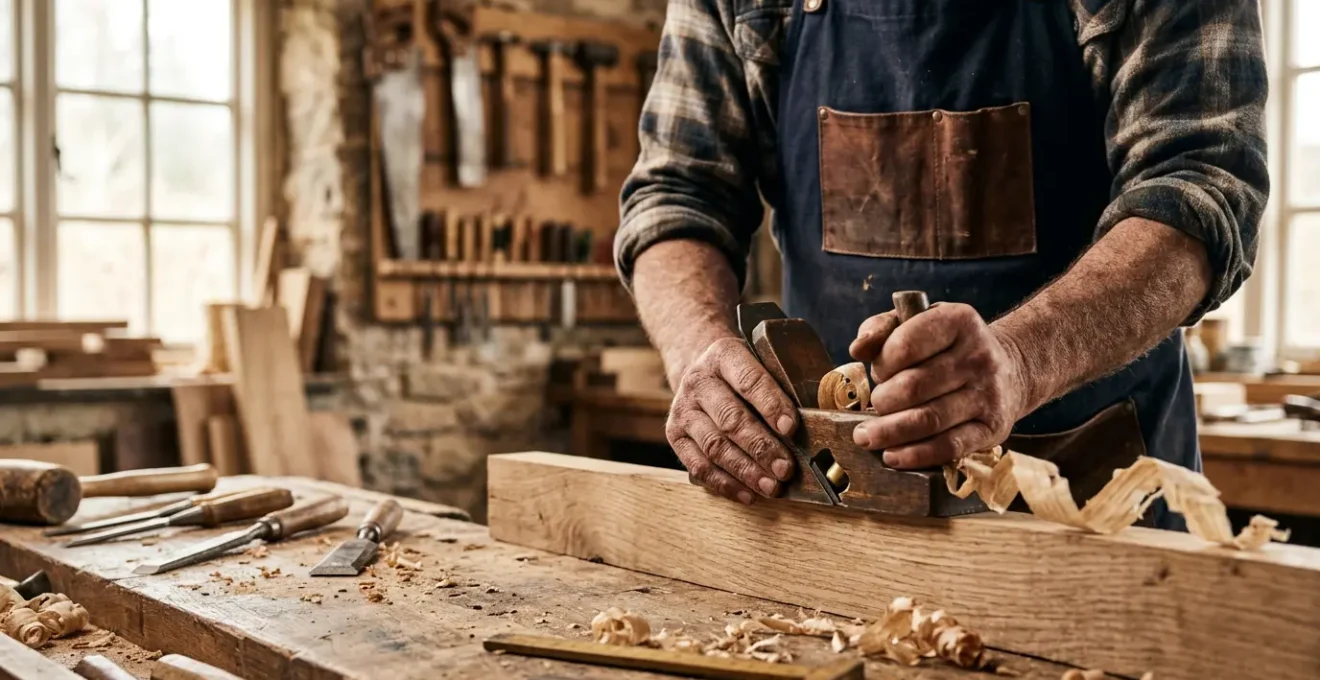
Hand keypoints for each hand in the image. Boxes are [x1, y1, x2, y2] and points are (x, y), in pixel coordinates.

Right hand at [665, 336, 798, 503]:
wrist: (702, 370)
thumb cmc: (744, 373)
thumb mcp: (762, 362)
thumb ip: (787, 385)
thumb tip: (822, 418)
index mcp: (724, 355)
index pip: (749, 381)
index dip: (770, 405)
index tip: (791, 428)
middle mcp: (698, 381)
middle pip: (731, 419)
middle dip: (761, 447)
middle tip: (787, 469)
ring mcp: (683, 409)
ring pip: (714, 446)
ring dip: (745, 470)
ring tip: (772, 487)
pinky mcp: (675, 435)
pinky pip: (699, 466)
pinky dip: (725, 484)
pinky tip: (748, 494)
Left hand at [847, 304, 1032, 467]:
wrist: (1010, 371)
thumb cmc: (949, 347)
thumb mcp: (919, 323)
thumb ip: (882, 328)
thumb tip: (858, 348)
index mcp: (958, 322)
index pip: (906, 344)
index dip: (882, 364)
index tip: (878, 373)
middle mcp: (978, 356)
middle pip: (914, 386)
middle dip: (883, 400)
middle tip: (875, 405)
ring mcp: (988, 394)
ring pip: (928, 419)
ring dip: (890, 432)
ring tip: (868, 436)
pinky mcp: (992, 428)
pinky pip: (949, 447)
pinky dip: (915, 455)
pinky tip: (892, 456)